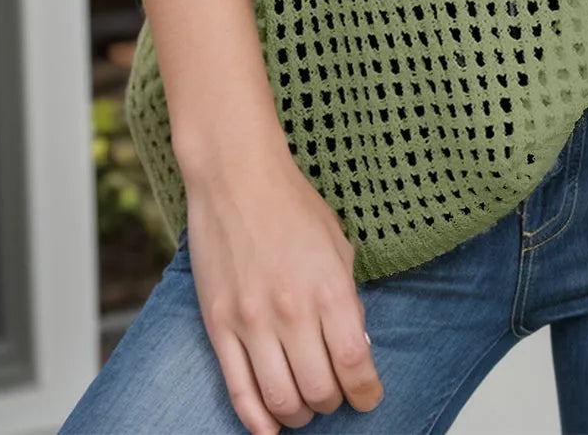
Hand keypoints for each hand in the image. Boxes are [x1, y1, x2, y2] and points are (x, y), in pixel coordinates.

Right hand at [183, 150, 383, 433]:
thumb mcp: (338, 246)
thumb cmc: (292, 206)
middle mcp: (291, 310)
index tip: (369, 396)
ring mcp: (251, 321)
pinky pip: (238, 390)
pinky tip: (271, 426)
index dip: (367, 392)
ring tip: (306, 405)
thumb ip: (347, 300)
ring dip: (299, 414)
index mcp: (329, 288)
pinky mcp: (218, 326)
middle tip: (336, 395)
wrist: (236, 178)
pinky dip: (257, 419)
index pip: (354, 364)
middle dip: (334, 402)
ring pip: (279, 399)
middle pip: (318, 389)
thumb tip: (356, 350)